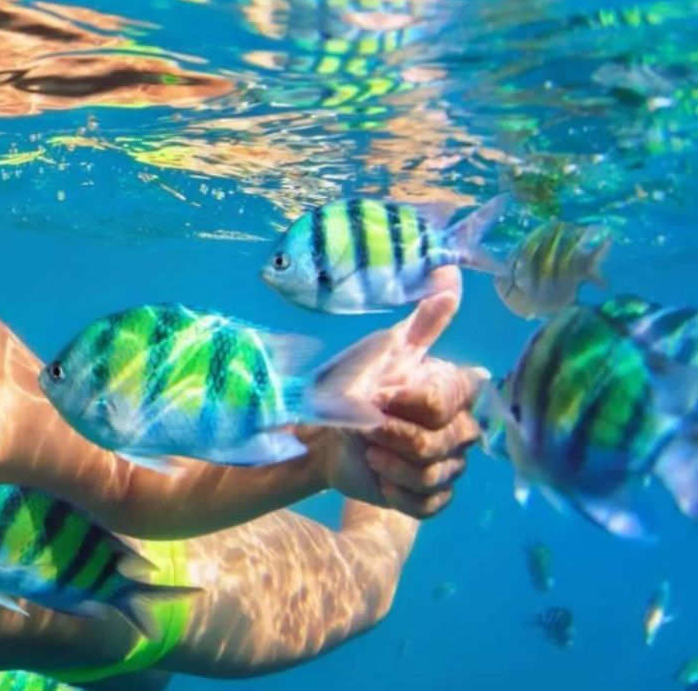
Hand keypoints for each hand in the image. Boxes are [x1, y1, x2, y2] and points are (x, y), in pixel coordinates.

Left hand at [318, 267, 486, 517]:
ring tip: (367, 450)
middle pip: (444, 442)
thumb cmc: (351, 385)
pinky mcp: (431, 497)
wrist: (320, 433)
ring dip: (392, 463)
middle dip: (395, 436)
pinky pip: (429, 505)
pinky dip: (398, 493)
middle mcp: (462, 429)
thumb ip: (423, 322)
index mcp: (454, 391)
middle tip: (364, 427)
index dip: (412, 402)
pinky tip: (377, 477)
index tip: (380, 394)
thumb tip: (450, 275)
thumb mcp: (382, 350)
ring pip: (436, 475)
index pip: (451, 400)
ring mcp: (449, 465)